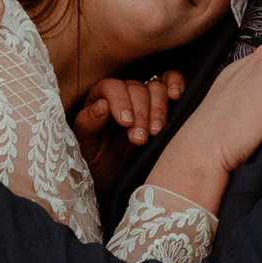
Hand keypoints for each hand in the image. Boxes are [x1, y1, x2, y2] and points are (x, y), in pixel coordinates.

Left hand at [71, 69, 185, 188]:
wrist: (115, 180)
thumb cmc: (97, 162)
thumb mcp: (85, 147)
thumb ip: (87, 124)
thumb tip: (102, 105)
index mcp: (99, 98)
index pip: (111, 86)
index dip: (120, 101)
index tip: (127, 123)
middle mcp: (122, 94)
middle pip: (136, 88)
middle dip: (141, 114)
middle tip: (140, 139)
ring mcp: (144, 98)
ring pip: (155, 87)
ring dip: (159, 108)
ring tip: (156, 132)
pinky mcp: (163, 105)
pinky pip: (171, 82)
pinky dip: (176, 84)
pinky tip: (176, 96)